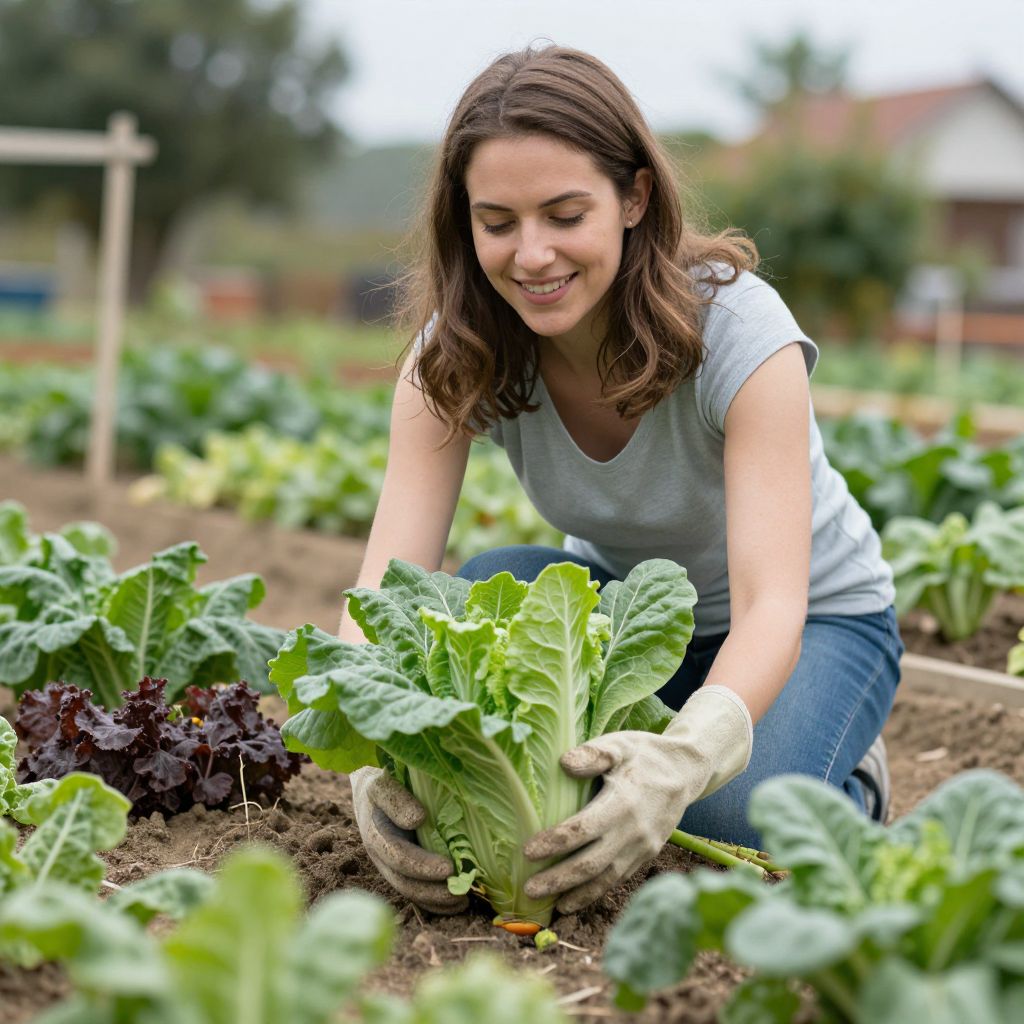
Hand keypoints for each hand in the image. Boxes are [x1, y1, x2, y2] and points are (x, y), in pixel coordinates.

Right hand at [350, 766, 467, 914]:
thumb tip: (418, 820)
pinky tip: (455, 905)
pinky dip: (434, 903)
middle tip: (461, 892)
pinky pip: (415, 892)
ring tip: (462, 901)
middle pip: (404, 881)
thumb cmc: (381, 782)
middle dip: (432, 890)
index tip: (449, 868)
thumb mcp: (383, 783)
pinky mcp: (400, 870)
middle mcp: (380, 855)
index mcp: (375, 834)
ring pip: (410, 891)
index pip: (397, 855)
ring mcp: (389, 866)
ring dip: (435, 900)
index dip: (422, 865)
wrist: (369, 791)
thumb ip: (396, 799)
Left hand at [522, 685, 752, 913]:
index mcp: (623, 803)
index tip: (527, 851)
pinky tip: (574, 899)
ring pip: (605, 879)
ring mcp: (642, 847)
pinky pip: (618, 879)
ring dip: (576, 894)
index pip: (582, 829)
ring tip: (550, 906)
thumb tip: (564, 763)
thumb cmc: (645, 754)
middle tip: (528, 889)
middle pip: (591, 863)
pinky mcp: (647, 855)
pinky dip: (595, 892)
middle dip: (558, 879)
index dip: (554, 842)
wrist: (686, 771)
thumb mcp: (620, 744)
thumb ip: (594, 753)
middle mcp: (634, 832)